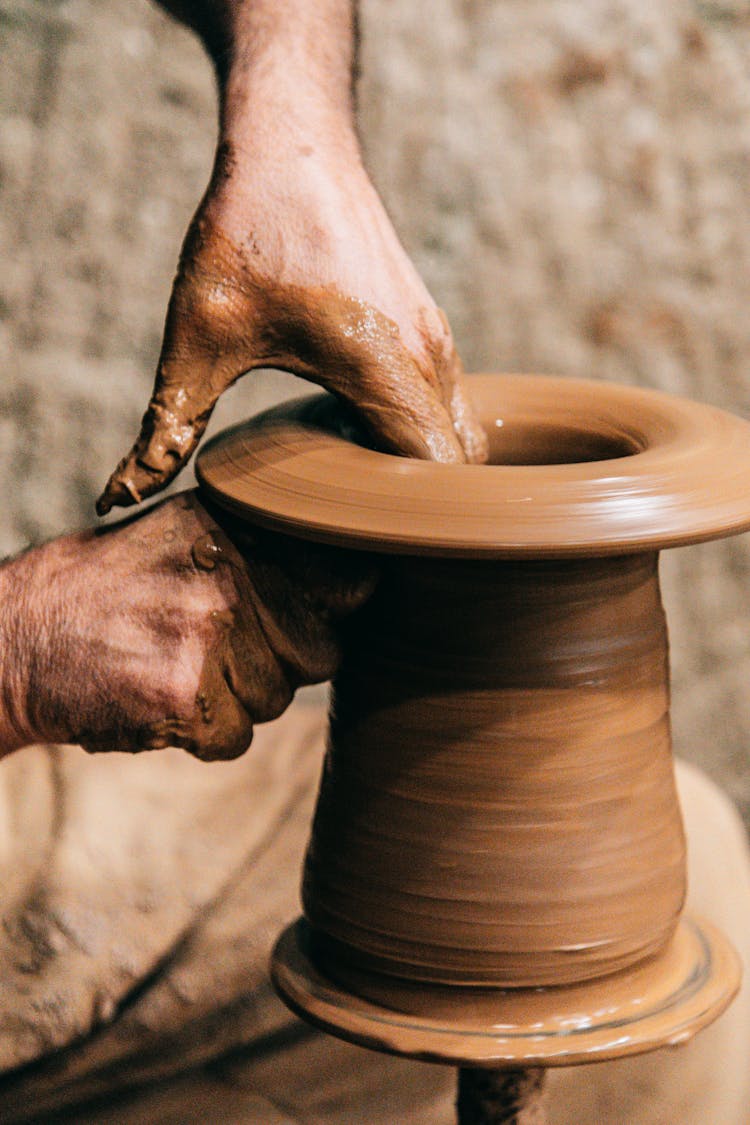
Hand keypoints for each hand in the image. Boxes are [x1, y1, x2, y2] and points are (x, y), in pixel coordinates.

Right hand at [0, 492, 373, 758]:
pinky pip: (236, 737)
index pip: (344, 576)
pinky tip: (156, 697)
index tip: (319, 614)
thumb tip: (363, 578)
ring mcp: (208, 637)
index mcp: (234, 530)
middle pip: (320, 652)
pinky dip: (202, 733)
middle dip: (279, 662)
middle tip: (211, 647)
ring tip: (172, 665)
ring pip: (277, 700)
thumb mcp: (181, 537)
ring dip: (236, 699)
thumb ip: (263, 550)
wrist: (17, 639)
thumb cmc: (107, 589)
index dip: (335, 606)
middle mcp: (228, 576)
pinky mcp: (185, 698)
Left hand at [97, 1, 486, 514]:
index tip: (369, 559)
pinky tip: (370, 449)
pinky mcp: (430, 325)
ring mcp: (437, 338)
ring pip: (463, 435)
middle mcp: (427, 356)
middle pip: (458, 468)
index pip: (434, 478)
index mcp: (382, 367)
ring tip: (370, 508)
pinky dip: (428, 438)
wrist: (293, 141)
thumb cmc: (247, 231)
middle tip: (365, 547)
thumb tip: (120, 494)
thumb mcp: (198, 335)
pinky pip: (452, 403)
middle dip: (423, 514)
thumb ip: (165, 425)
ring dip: (427, 475)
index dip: (413, 528)